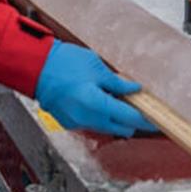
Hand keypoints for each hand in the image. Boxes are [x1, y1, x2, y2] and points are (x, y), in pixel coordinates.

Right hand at [35, 42, 153, 136]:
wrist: (35, 67)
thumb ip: (116, 83)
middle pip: (120, 129)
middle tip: (138, 105)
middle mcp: (88, 118)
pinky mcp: (69, 122)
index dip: (145, 120)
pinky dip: (99, 116)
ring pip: (106, 127)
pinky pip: (91, 123)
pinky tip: (98, 100)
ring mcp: (77, 122)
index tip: (156, 119)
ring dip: (114, 118)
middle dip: (131, 120)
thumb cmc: (62, 62)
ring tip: (116, 99)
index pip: (129, 118)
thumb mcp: (95, 67)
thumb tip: (134, 90)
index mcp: (96, 103)